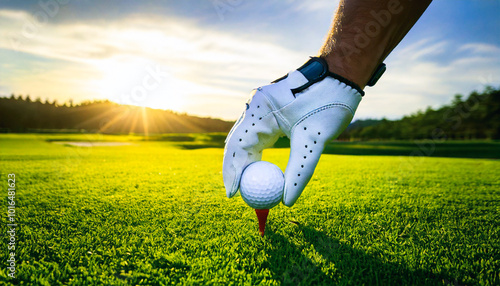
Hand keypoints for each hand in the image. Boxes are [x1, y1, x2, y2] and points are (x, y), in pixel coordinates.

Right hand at [223, 57, 362, 206]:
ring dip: (246, 162)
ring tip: (246, 186)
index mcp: (260, 109)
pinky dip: (257, 154)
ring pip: (246, 140)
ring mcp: (261, 107)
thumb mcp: (314, 140)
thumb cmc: (330, 102)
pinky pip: (258, 136)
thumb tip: (286, 201)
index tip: (233, 194)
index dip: (232, 172)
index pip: (237, 145)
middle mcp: (255, 106)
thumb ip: (299, 171)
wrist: (342, 76)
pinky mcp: (270, 110)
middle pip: (237, 143)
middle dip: (236, 170)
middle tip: (237, 194)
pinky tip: (259, 170)